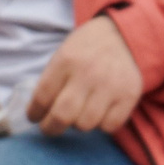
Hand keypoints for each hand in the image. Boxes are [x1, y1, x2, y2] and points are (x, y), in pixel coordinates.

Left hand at [27, 15, 145, 136]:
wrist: (124, 36)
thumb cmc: (87, 50)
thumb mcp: (64, 54)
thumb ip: (51, 81)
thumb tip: (39, 112)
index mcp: (66, 60)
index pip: (42, 96)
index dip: (34, 113)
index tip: (35, 117)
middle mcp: (87, 73)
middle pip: (62, 116)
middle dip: (51, 128)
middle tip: (51, 127)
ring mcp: (110, 86)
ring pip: (85, 125)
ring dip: (78, 124)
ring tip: (79, 114)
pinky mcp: (129, 96)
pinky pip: (109, 126)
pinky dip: (101, 125)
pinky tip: (99, 114)